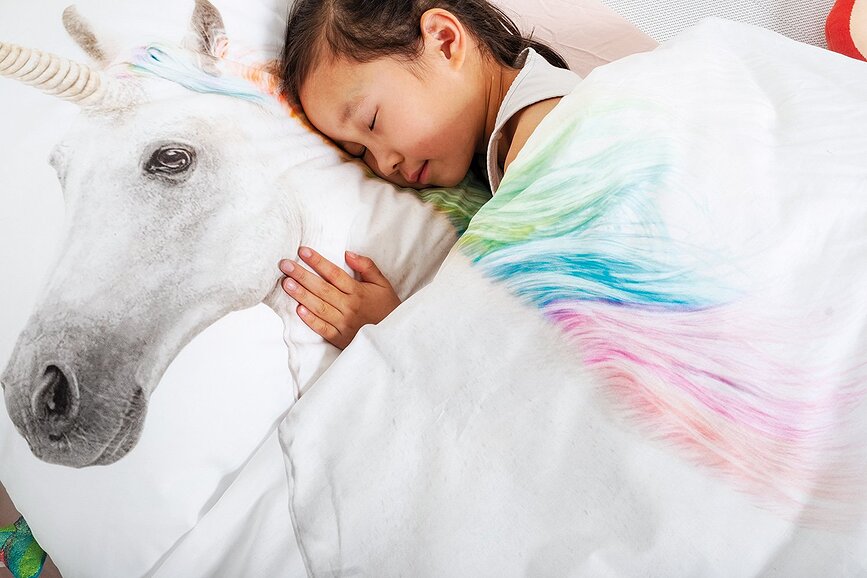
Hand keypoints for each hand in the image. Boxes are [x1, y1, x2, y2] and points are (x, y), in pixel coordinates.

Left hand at [278, 247, 400, 348]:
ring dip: (302, 295)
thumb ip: (367, 267)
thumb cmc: (387, 307)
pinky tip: (299, 310)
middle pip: (322, 289)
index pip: (334, 274)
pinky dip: (311, 320)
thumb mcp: (383, 284)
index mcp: (358, 292)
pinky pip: (323, 329)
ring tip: (286, 284)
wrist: (394, 337)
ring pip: (319, 308)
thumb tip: (348, 253)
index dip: (318, 261)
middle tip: (284, 265)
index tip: (302, 251)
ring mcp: (344, 324)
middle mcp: (349, 307)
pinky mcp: (340, 339)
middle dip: (302, 275)